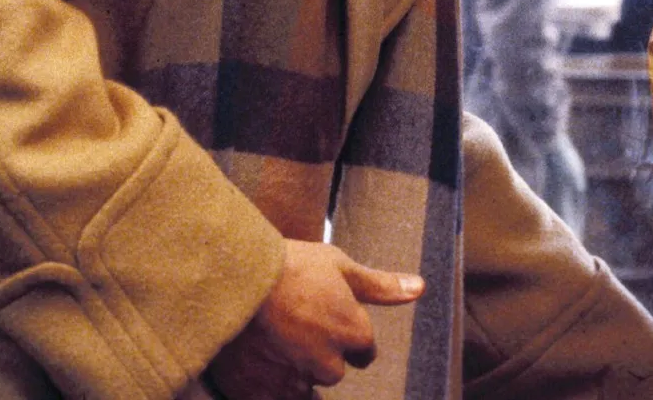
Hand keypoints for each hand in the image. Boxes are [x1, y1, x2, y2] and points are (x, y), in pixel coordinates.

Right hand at [207, 240, 422, 395]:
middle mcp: (328, 363)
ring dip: (294, 370)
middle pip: (333, 370)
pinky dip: (270, 383)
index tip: (325, 318)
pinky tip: (261, 360)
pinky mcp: (261, 393)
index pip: (364, 351)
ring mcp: (294, 381)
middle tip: (295, 326)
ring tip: (275, 340)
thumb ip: (380, 286)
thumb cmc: (289, 265)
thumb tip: (419, 288)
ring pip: (304, 386)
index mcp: (353, 333)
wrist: (233, 278)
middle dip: (320, 353)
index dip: (346, 334)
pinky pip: (276, 397)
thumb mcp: (339, 265)